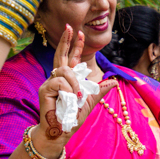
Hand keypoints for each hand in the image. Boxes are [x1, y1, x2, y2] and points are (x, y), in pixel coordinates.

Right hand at [37, 25, 115, 144]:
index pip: (71, 58)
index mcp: (68, 79)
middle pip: (61, 55)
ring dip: (74, 82)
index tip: (79, 33)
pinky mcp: (45, 90)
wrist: (63, 131)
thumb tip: (114, 81)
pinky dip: (68, 90)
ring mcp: (50, 84)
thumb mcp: (90, 101)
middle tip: (70, 27)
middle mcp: (58, 79)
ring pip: (63, 70)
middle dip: (66, 40)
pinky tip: (70, 98)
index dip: (75, 45)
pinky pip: (59, 83)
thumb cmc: (73, 117)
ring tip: (77, 96)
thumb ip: (100, 90)